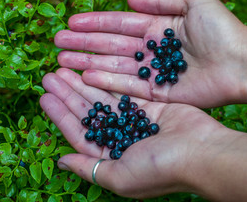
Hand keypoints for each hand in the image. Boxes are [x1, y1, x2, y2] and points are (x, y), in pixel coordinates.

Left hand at [40, 68, 225, 197]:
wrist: (202, 152)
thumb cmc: (160, 168)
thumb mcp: (119, 176)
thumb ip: (89, 169)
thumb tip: (62, 162)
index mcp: (111, 158)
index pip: (79, 133)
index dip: (61, 116)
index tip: (45, 98)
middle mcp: (121, 138)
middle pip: (88, 113)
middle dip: (68, 95)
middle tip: (50, 76)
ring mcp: (135, 121)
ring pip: (103, 99)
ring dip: (82, 85)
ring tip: (63, 69)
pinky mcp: (149, 106)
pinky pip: (123, 91)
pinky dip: (107, 81)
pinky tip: (90, 70)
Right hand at [54, 0, 246, 107]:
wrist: (241, 62)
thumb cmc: (222, 29)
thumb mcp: (194, 1)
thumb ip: (161, 0)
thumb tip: (129, 0)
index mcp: (158, 27)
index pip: (120, 24)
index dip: (95, 23)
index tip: (71, 22)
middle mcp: (151, 50)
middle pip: (111, 45)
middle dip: (84, 43)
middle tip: (58, 42)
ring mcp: (153, 71)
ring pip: (114, 66)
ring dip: (88, 63)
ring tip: (63, 61)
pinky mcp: (158, 92)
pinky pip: (128, 86)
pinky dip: (107, 81)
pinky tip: (85, 76)